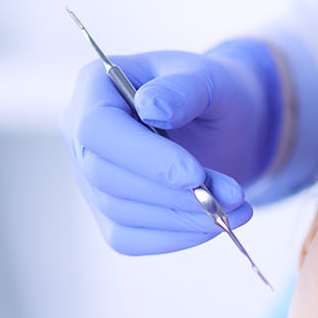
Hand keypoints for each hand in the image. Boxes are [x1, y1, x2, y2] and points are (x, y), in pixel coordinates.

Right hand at [60, 39, 279, 254]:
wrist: (226, 123)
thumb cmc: (215, 91)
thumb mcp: (211, 78)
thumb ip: (184, 88)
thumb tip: (151, 106)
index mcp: (97, 86)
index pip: (97, 128)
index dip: (143, 157)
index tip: (195, 174)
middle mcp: (82, 133)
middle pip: (106, 177)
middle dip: (172, 193)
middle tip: (231, 195)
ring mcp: (90, 176)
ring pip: (119, 212)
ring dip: (181, 218)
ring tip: (235, 206)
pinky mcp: (109, 211)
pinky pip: (129, 238)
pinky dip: (175, 238)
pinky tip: (213, 224)